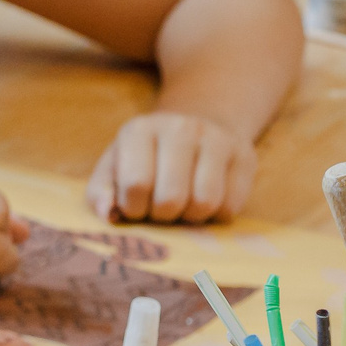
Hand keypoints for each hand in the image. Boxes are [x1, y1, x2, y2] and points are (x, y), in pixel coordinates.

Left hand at [86, 112, 255, 223]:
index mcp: (139, 129)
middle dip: (162, 216)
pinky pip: (230, 207)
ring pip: (205, 204)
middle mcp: (180, 127)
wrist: (194, 130)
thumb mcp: (113, 169)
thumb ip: (100, 194)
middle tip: (160, 209)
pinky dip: (215, 216)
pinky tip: (205, 201)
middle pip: (171, 199)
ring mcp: (217, 139)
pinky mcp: (245, 156)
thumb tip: (109, 214)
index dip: (134, 209)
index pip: (136, 185)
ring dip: (190, 218)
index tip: (136, 205)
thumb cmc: (144, 159)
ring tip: (182, 206)